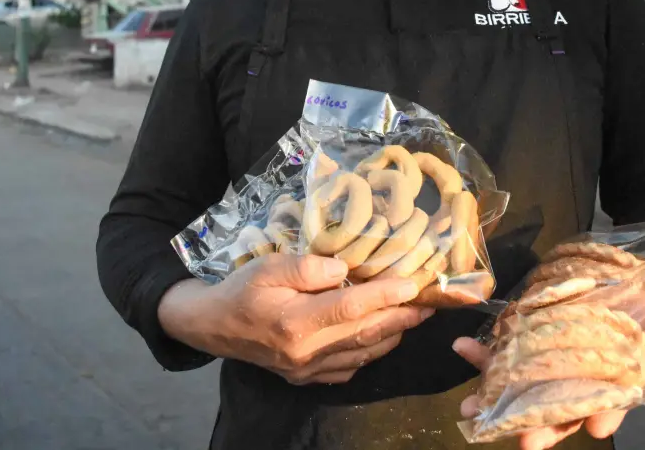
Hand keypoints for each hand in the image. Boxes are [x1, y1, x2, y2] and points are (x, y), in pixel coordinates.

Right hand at [158, 252, 432, 385]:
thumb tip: (344, 269)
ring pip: (362, 353)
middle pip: (365, 333)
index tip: (414, 283)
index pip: (352, 307)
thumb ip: (306, 266)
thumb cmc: (242, 289)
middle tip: (430, 301)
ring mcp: (307, 370)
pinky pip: (349, 368)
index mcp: (295, 321)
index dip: (386, 294)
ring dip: (393, 334)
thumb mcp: (267, 266)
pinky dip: (371, 351)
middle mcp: (306, 352)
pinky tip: (382, 334)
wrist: (214, 326)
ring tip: (415, 314)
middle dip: (402, 316)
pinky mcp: (306, 378)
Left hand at [452, 286, 644, 449]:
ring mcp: (546, 365)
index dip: (605, 415)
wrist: (605, 276)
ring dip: (496, 399)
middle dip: (542, 427)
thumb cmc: (633, 299)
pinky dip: (480, 354)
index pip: (610, 403)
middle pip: (560, 410)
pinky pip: (499, 354)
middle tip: (527, 442)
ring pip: (522, 392)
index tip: (597, 425)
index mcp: (611, 377)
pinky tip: (462, 347)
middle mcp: (576, 379)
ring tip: (472, 410)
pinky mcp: (522, 346)